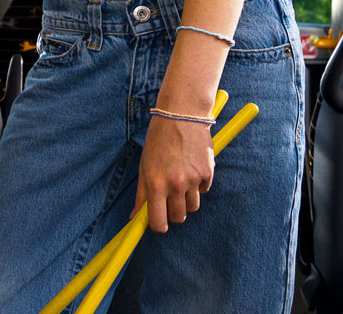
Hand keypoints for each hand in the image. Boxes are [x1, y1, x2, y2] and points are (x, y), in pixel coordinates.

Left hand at [133, 113, 214, 231]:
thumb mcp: (144, 165)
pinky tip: (191, 168)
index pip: (159, 222)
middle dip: (173, 213)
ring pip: (192, 207)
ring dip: (186, 200)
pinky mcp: (208, 173)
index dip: (158, 226)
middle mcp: (175, 184)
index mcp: (156, 184)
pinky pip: (203, 191)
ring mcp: (193, 180)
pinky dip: (198, 186)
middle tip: (168, 198)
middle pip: (178, 218)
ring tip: (179, 180)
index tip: (158, 223)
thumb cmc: (158, 140)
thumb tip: (135, 217)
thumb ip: (142, 193)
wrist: (181, 116)